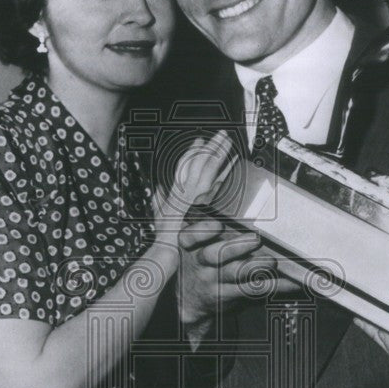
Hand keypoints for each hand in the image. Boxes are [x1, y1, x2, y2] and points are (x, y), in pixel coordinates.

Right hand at [152, 130, 233, 246]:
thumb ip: (158, 203)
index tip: (199, 141)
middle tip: (221, 134)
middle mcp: (182, 192)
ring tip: (227, 140)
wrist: (165, 253)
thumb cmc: (163, 240)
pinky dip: (222, 171)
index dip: (190, 153)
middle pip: (197, 164)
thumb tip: (157, 189)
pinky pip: (213, 183)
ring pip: (206, 169)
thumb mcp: (159, 219)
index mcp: (174, 194)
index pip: (183, 168)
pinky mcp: (203, 203)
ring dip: (217, 153)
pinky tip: (232, 162)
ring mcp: (192, 196)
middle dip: (209, 147)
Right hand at [177, 211, 296, 329]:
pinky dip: (275, 285)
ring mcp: (216, 280)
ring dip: (255, 266)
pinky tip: (291, 281)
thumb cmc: (197, 261)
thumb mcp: (193, 239)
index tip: (218, 223)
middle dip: (234, 247)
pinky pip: (254, 290)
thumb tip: (219, 186)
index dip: (203, 230)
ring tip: (271, 261)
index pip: (190, 237)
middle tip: (255, 239)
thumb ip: (205, 212)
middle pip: (214, 255)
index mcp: (191, 245)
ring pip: (234, 273)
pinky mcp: (231, 295)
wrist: (189, 300)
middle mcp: (202, 263)